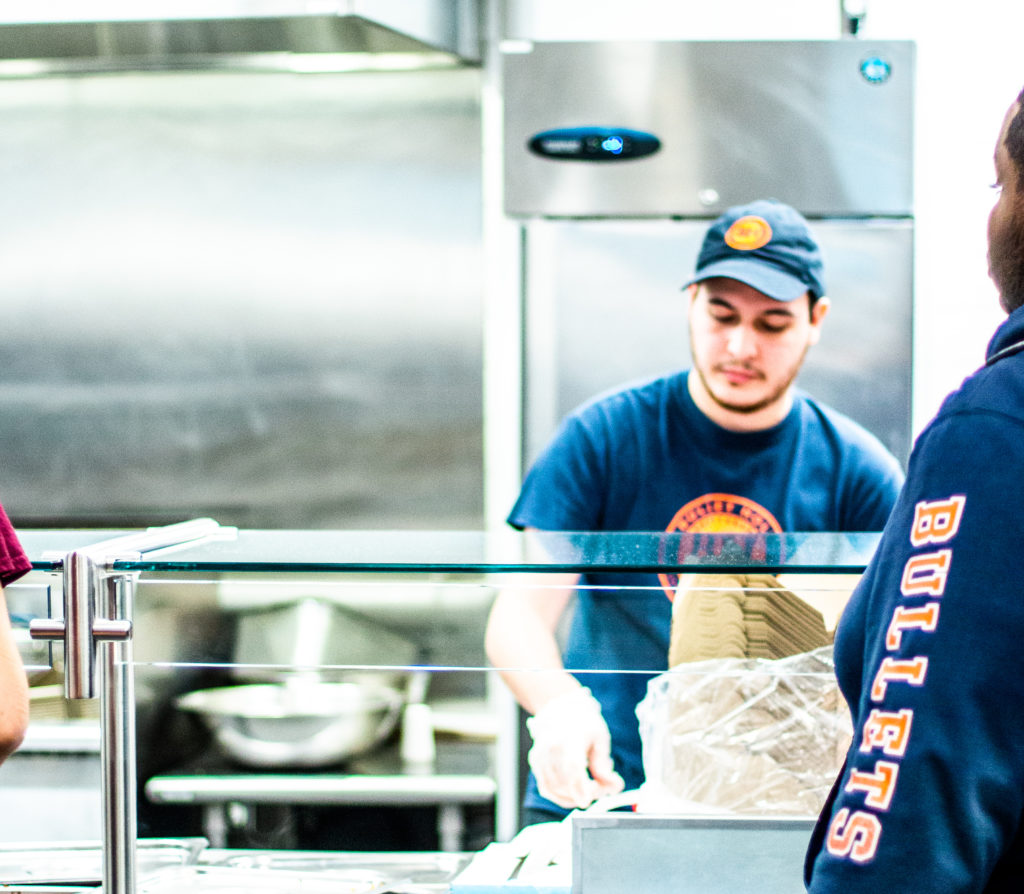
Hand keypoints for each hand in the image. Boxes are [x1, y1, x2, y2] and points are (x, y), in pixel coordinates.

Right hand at [525, 687, 624, 808]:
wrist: (560, 708)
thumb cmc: (583, 722)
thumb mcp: (600, 738)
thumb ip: (604, 764)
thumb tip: (613, 786)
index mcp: (569, 738)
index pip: (572, 766)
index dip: (579, 787)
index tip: (588, 801)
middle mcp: (550, 747)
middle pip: (565, 782)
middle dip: (585, 793)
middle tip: (602, 788)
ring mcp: (540, 756)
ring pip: (554, 789)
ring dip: (574, 797)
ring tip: (590, 787)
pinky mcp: (535, 763)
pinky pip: (546, 788)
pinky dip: (561, 796)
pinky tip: (574, 794)